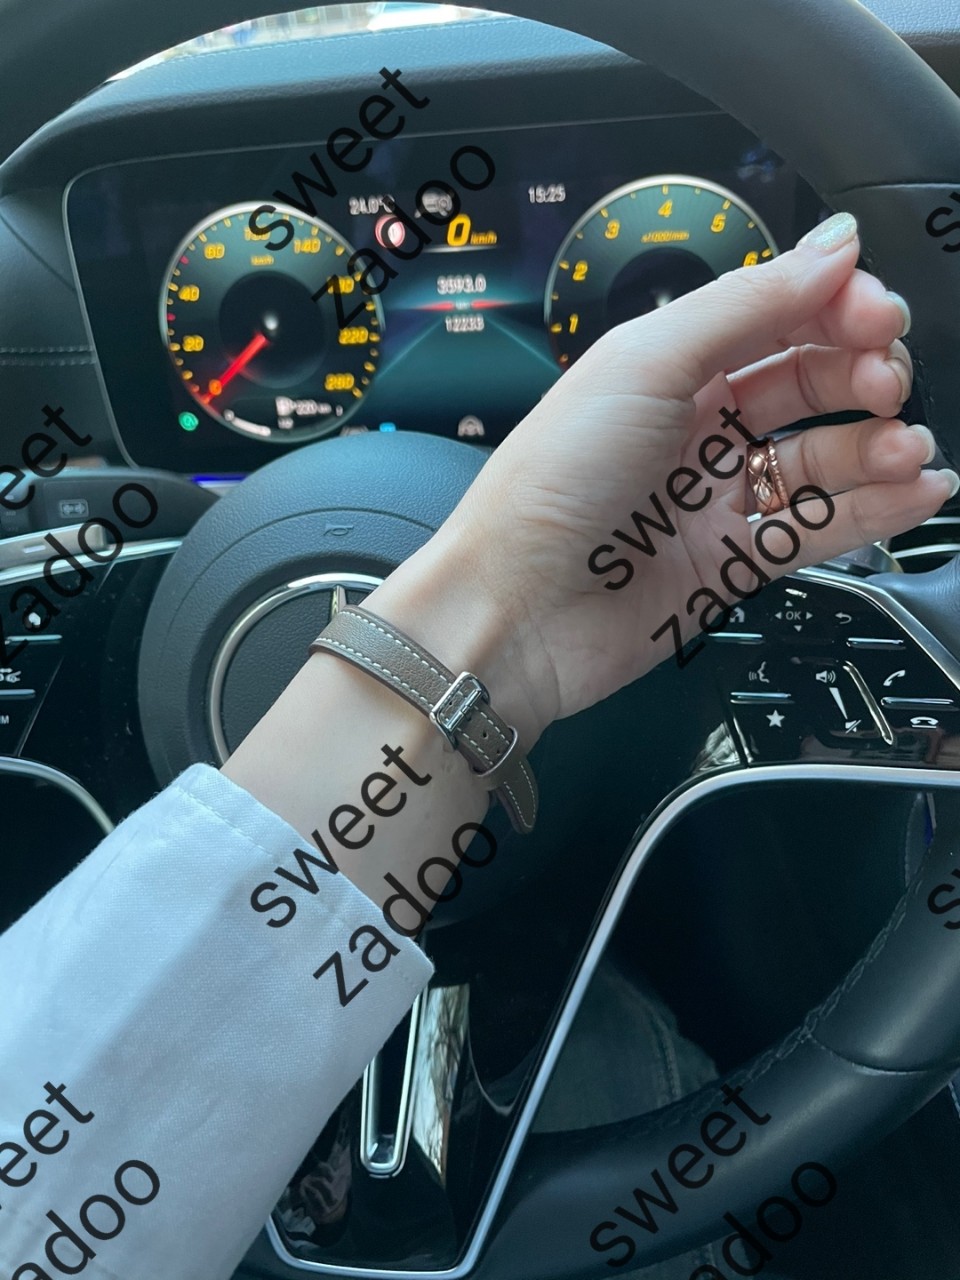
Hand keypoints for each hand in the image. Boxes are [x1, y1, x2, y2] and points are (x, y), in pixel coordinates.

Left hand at [370, 213, 955, 746]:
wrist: (517, 610)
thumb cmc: (552, 483)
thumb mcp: (644, 363)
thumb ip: (745, 303)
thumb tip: (832, 246)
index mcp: (666, 366)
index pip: (773, 318)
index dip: (833, 309)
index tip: (878, 315)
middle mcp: (693, 427)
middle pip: (805, 383)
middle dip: (860, 373)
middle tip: (888, 380)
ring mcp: (714, 497)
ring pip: (821, 458)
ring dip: (877, 444)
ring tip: (907, 445)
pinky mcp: (732, 563)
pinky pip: (820, 528)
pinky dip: (875, 510)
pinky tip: (916, 491)